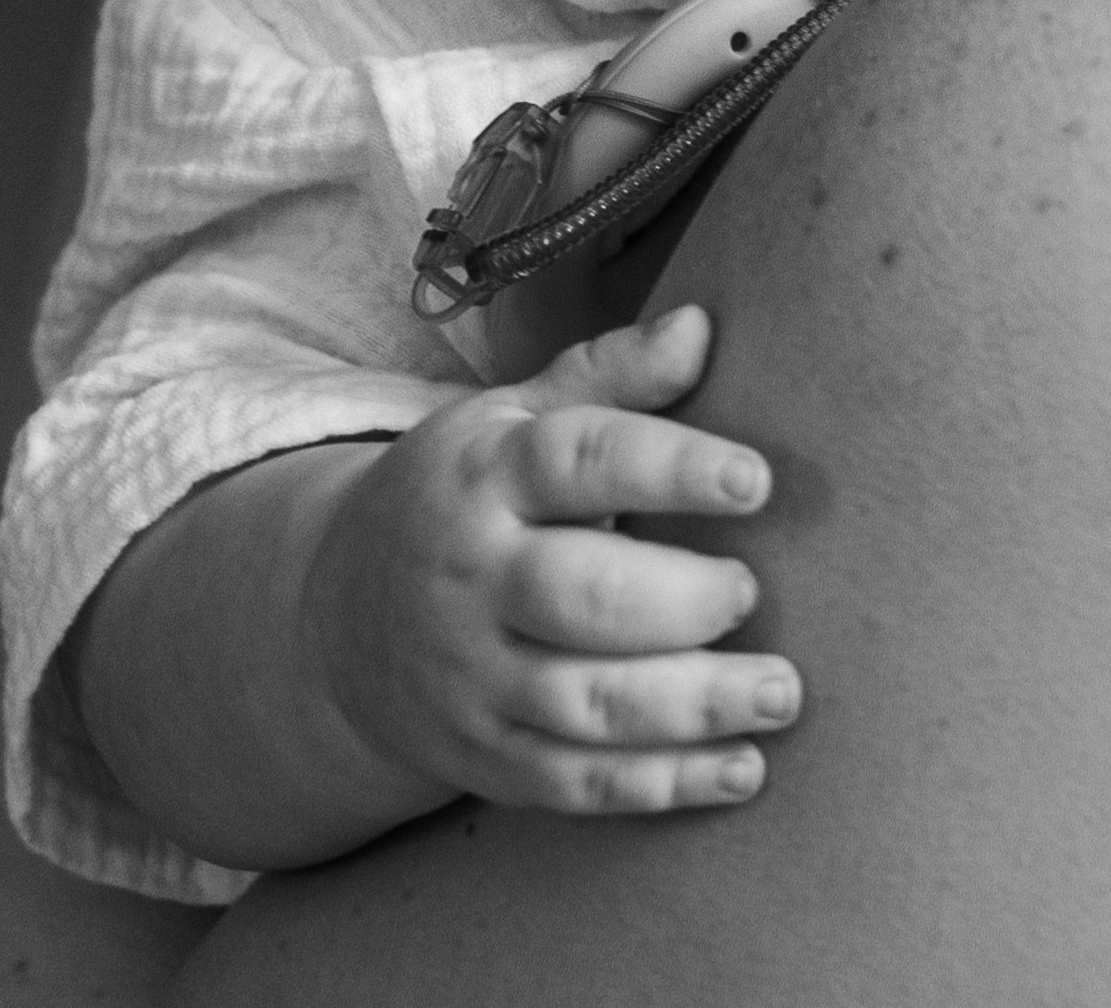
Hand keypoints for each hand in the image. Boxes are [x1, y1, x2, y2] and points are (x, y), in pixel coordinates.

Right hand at [306, 306, 798, 816]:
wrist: (330, 620)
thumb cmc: (462, 494)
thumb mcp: (511, 417)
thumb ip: (608, 374)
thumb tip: (702, 326)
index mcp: (485, 475)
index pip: (576, 462)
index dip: (669, 469)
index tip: (755, 480)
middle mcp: (473, 578)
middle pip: (578, 597)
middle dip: (680, 602)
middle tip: (752, 591)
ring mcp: (473, 678)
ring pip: (584, 704)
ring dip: (692, 707)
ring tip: (780, 690)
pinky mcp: (484, 759)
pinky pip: (576, 783)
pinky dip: (662, 785)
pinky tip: (742, 770)